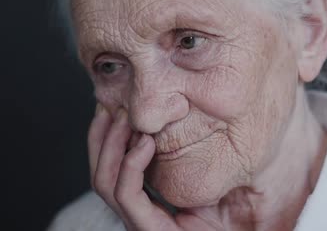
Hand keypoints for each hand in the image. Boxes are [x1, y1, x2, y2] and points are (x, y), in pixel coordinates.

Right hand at [88, 104, 224, 230]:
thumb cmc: (227, 216)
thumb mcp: (200, 180)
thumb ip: (181, 161)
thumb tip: (167, 123)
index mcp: (143, 205)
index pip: (109, 170)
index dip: (104, 138)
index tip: (111, 109)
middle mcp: (135, 215)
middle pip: (99, 174)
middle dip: (101, 136)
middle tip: (111, 107)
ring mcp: (139, 224)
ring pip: (105, 182)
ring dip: (112, 144)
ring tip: (126, 119)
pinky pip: (127, 194)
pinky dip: (130, 165)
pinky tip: (145, 143)